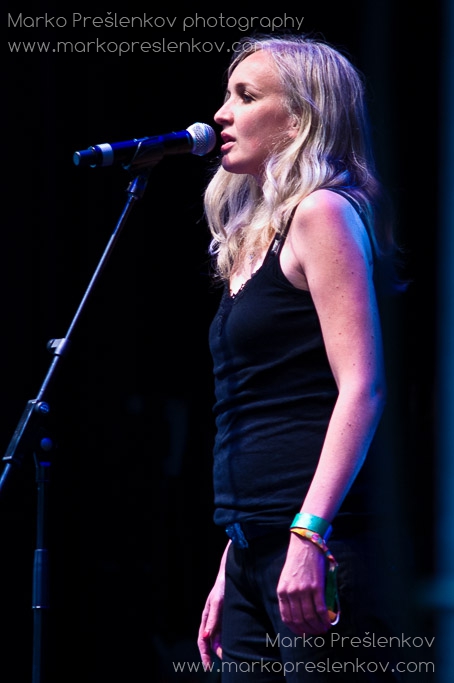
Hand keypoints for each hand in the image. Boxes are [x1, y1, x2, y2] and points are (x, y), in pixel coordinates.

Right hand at [198, 543, 229, 667]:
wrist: (233, 573)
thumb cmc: (224, 586)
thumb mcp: (218, 602)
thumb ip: (213, 619)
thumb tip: (206, 638)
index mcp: (206, 617)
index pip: (202, 640)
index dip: (204, 654)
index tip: (208, 667)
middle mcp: (212, 619)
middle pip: (210, 642)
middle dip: (214, 655)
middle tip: (224, 663)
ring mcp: (220, 618)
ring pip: (219, 638)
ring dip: (223, 648)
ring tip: (231, 658)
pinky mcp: (228, 616)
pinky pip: (226, 632)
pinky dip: (229, 640)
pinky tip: (235, 646)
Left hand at [277, 533, 332, 634]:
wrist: (305, 544)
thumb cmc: (297, 561)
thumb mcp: (287, 578)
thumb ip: (290, 594)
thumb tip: (300, 613)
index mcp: (282, 591)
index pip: (286, 617)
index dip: (295, 629)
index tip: (302, 634)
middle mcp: (291, 593)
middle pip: (299, 620)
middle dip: (308, 630)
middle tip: (316, 633)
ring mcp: (304, 590)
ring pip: (310, 617)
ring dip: (317, 627)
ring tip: (323, 629)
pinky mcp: (316, 587)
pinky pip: (321, 609)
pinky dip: (325, 619)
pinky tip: (329, 622)